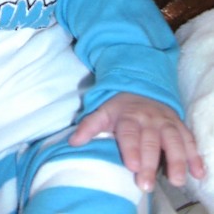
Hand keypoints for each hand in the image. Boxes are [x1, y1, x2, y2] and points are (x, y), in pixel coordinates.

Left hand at [69, 92, 204, 191]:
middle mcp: (149, 119)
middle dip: (149, 162)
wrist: (142, 89)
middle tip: (146, 183)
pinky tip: (198, 173)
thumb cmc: (121, 109)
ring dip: (177, 160)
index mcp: (129, 116)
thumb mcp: (103, 112)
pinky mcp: (180, 127)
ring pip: (174, 140)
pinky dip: (195, 156)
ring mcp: (167, 123)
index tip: (130, 165)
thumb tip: (73, 141)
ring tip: (176, 180)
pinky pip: (190, 140)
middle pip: (151, 141)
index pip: (129, 132)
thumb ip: (89, 126)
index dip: (130, 148)